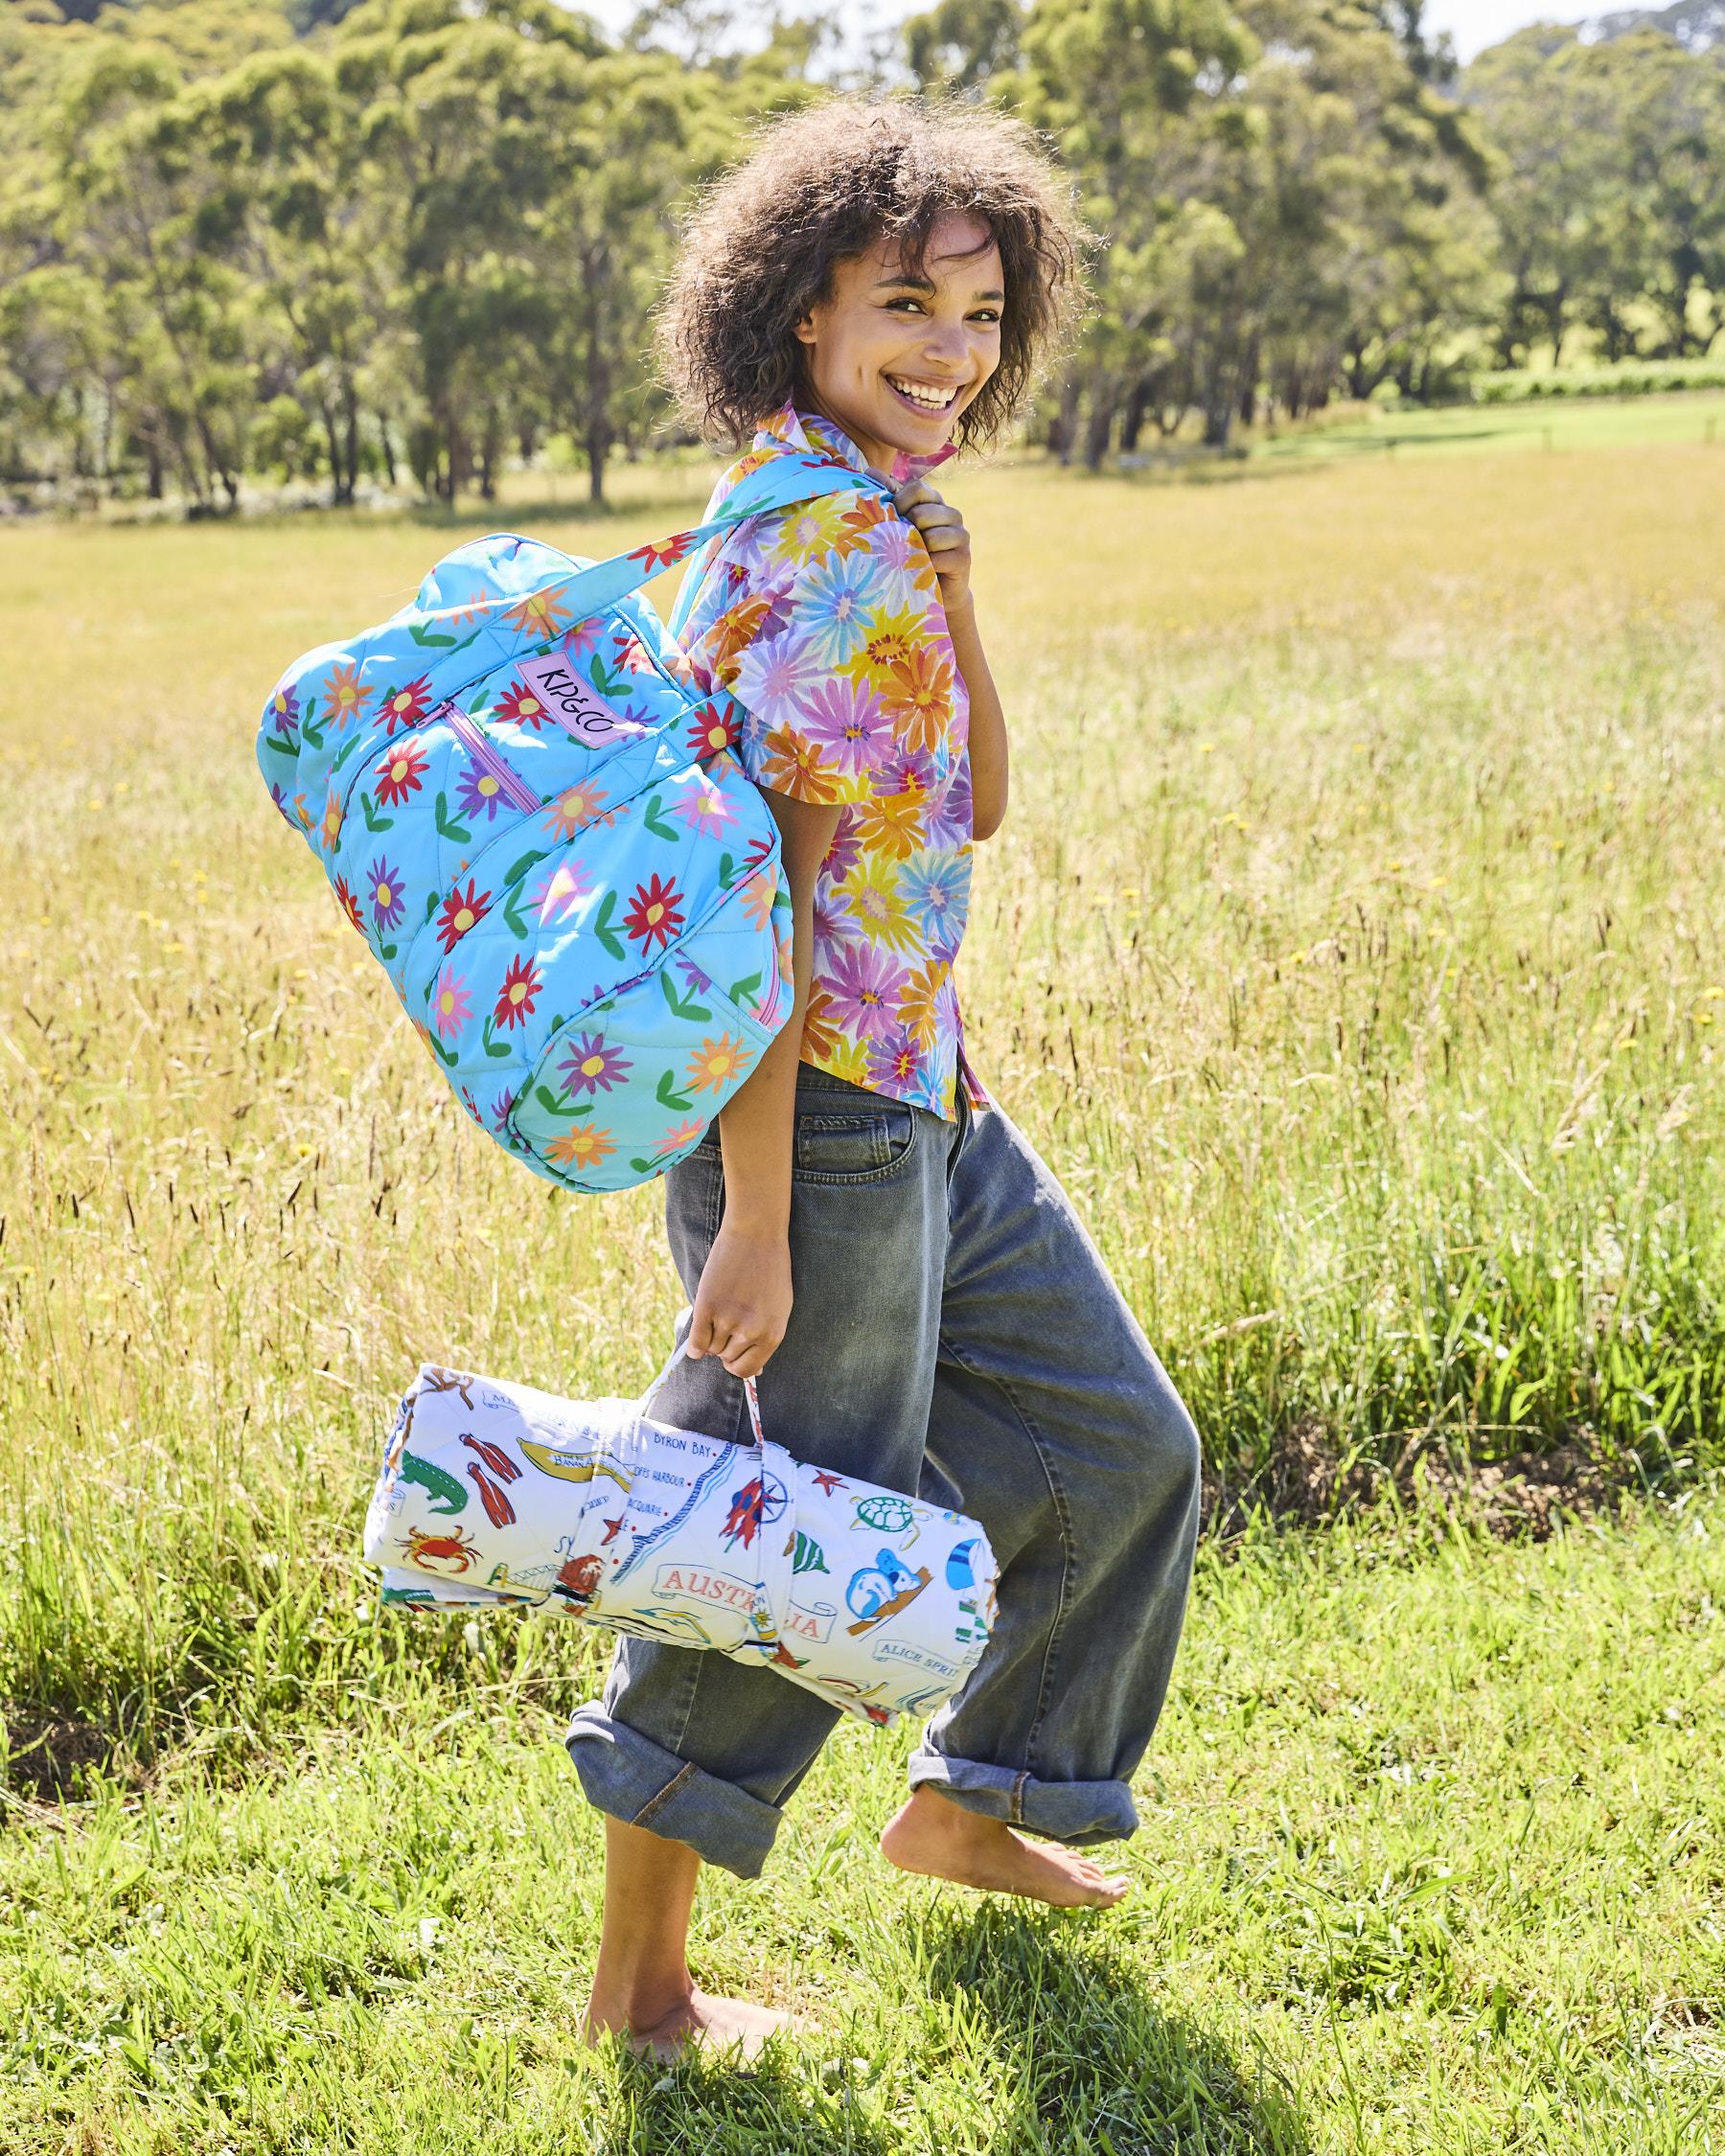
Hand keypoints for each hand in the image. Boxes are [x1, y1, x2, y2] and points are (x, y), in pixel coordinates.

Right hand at [687, 1214, 791, 1380]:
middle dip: (724, 1346)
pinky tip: (696, 1341)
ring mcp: (728, 1320)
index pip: (747, 1370)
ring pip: (710, 1349)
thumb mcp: (780, 1308)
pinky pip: (696, 1340)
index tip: (733, 1354)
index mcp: (772, 1335)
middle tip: (726, 1325)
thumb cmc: (771, 1269)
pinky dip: (694, 1345)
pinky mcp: (707, 1307)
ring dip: (711, 1338)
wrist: (756, 1234)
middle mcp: (751, 1332)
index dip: (736, 1364)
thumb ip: (767, 1339)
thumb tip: (757, 1370)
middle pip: (726, 1358)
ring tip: (719, 1317)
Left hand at [893, 478, 972, 613]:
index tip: (893, 519)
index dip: (900, 503)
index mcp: (935, 502)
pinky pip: (938, 557)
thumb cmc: (911, 554)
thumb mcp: (898, 524)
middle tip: (905, 545)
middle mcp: (951, 514)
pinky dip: (926, 566)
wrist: (933, 591)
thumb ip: (887, 497)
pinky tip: (924, 570)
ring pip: (931, 536)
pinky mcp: (964, 558)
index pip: (918, 488)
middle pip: (923, 512)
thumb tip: (869, 469)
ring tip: (915, 558)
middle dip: (908, 530)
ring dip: (917, 550)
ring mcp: (961, 535)